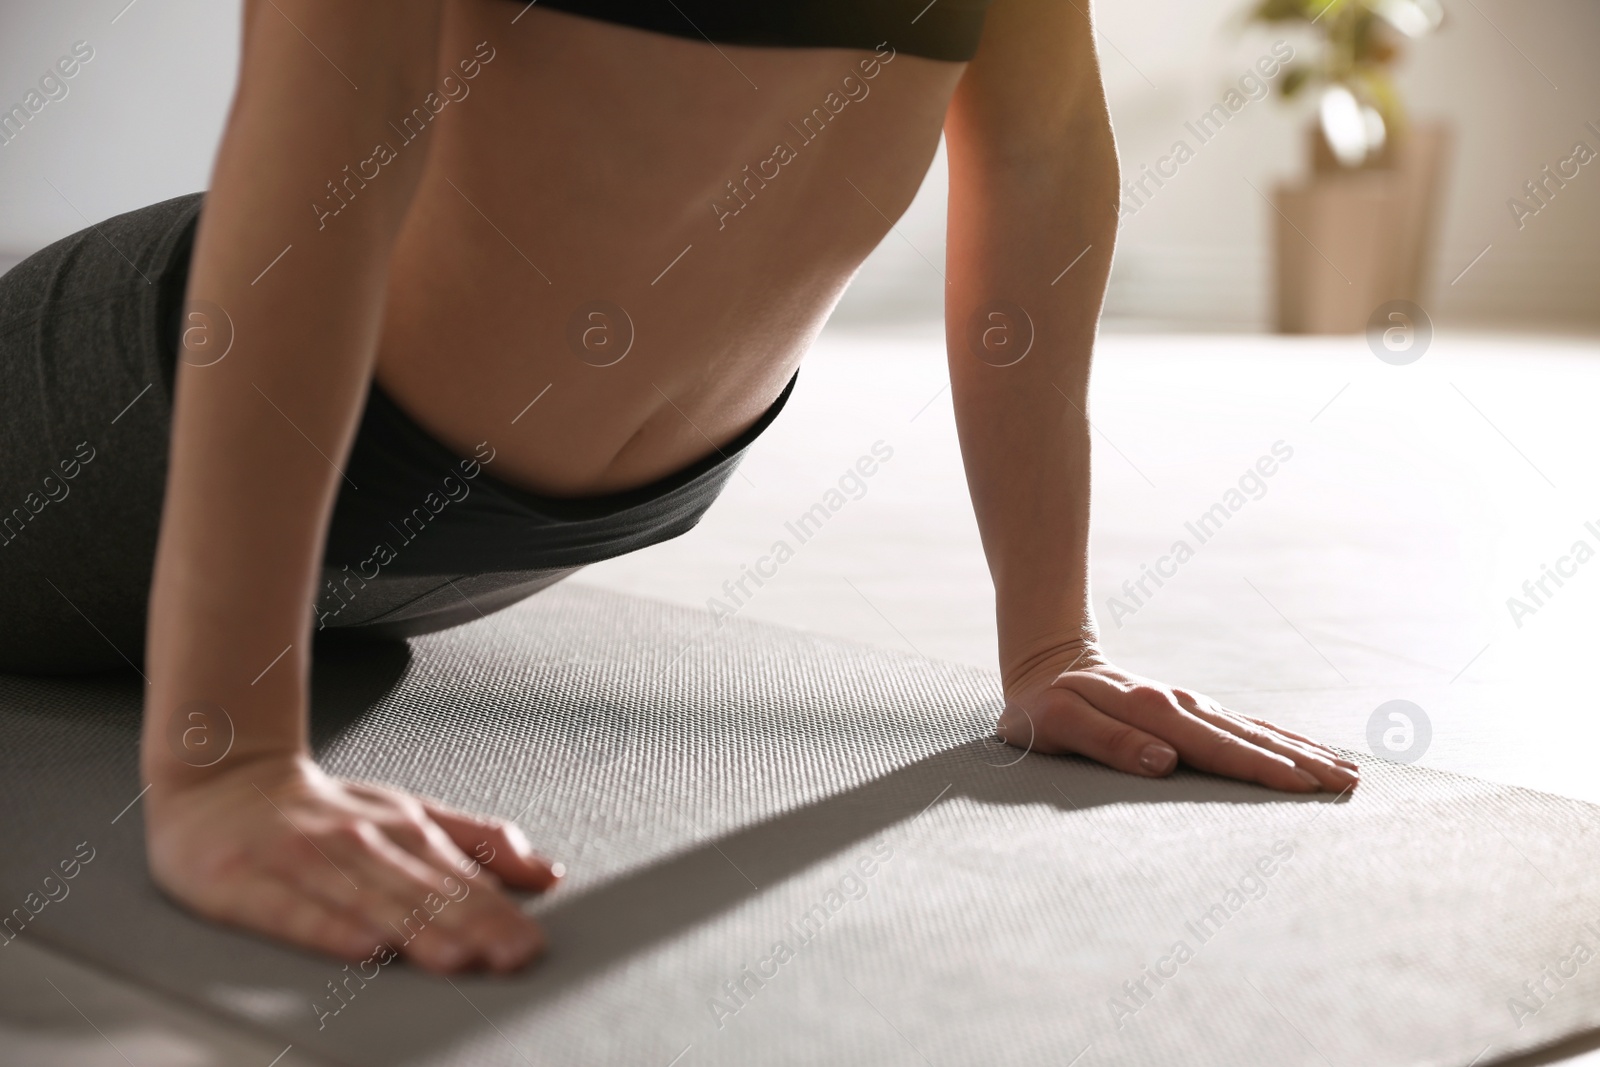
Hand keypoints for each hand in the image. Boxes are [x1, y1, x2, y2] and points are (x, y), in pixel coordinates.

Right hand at [145, 753, 561, 972]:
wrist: (221, 779)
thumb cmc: (324, 811)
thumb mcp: (410, 813)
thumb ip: (479, 843)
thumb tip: (546, 873)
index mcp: (404, 829)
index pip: (459, 878)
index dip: (498, 914)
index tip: (530, 943)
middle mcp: (358, 841)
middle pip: (421, 892)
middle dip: (470, 925)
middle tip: (509, 956)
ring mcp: (301, 860)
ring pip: (366, 900)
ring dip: (414, 930)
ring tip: (455, 958)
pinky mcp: (244, 882)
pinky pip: (290, 911)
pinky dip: (327, 929)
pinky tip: (361, 949)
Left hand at [999, 644, 1358, 792]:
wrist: (1047, 665)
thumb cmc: (1042, 707)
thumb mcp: (1056, 725)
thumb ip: (1108, 744)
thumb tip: (1166, 763)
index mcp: (1149, 711)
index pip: (1214, 747)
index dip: (1258, 768)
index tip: (1301, 785)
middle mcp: (1179, 705)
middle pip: (1248, 738)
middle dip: (1300, 763)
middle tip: (1348, 786)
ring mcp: (1191, 705)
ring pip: (1256, 731)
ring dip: (1303, 751)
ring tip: (1348, 773)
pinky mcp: (1194, 710)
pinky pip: (1246, 725)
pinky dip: (1282, 738)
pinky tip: (1312, 752)